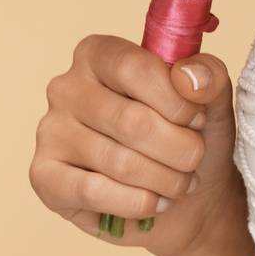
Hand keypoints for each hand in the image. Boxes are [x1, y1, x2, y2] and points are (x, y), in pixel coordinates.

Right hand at [29, 34, 247, 255]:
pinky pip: (93, 192)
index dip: (177, 101)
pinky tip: (155, 202)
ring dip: (163, 179)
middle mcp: (66, 86)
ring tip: (181, 183)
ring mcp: (51, 131)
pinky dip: (136, 202)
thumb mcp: (210, 97)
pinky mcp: (44, 176)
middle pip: (130, 120)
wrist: (183, 197)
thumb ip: (209, 75)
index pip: (136, 68)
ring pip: (117, 161)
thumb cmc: (188, 135)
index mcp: (99, 52)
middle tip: (195, 159)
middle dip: (177, 148)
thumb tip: (188, 77)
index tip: (199, 119)